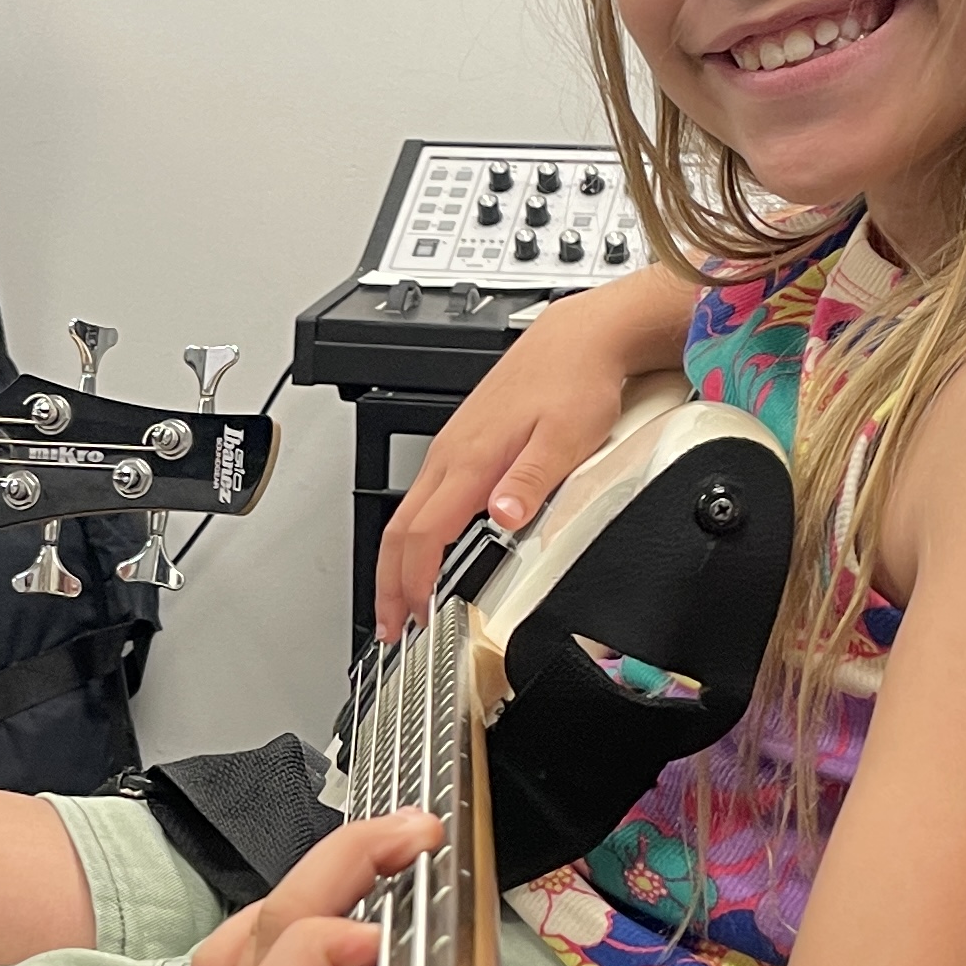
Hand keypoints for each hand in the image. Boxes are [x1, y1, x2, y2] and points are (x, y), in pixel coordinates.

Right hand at [372, 278, 669, 638]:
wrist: (577, 339)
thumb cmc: (574, 381)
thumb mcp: (566, 436)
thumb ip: (531, 480)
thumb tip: (503, 516)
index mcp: (470, 459)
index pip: (423, 533)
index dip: (412, 581)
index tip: (413, 617)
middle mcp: (450, 454)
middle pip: (399, 529)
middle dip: (388, 584)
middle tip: (390, 627)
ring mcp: (451, 448)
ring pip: (406, 514)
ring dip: (397, 563)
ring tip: (402, 601)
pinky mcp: (461, 445)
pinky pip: (421, 499)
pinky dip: (413, 537)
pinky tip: (426, 552)